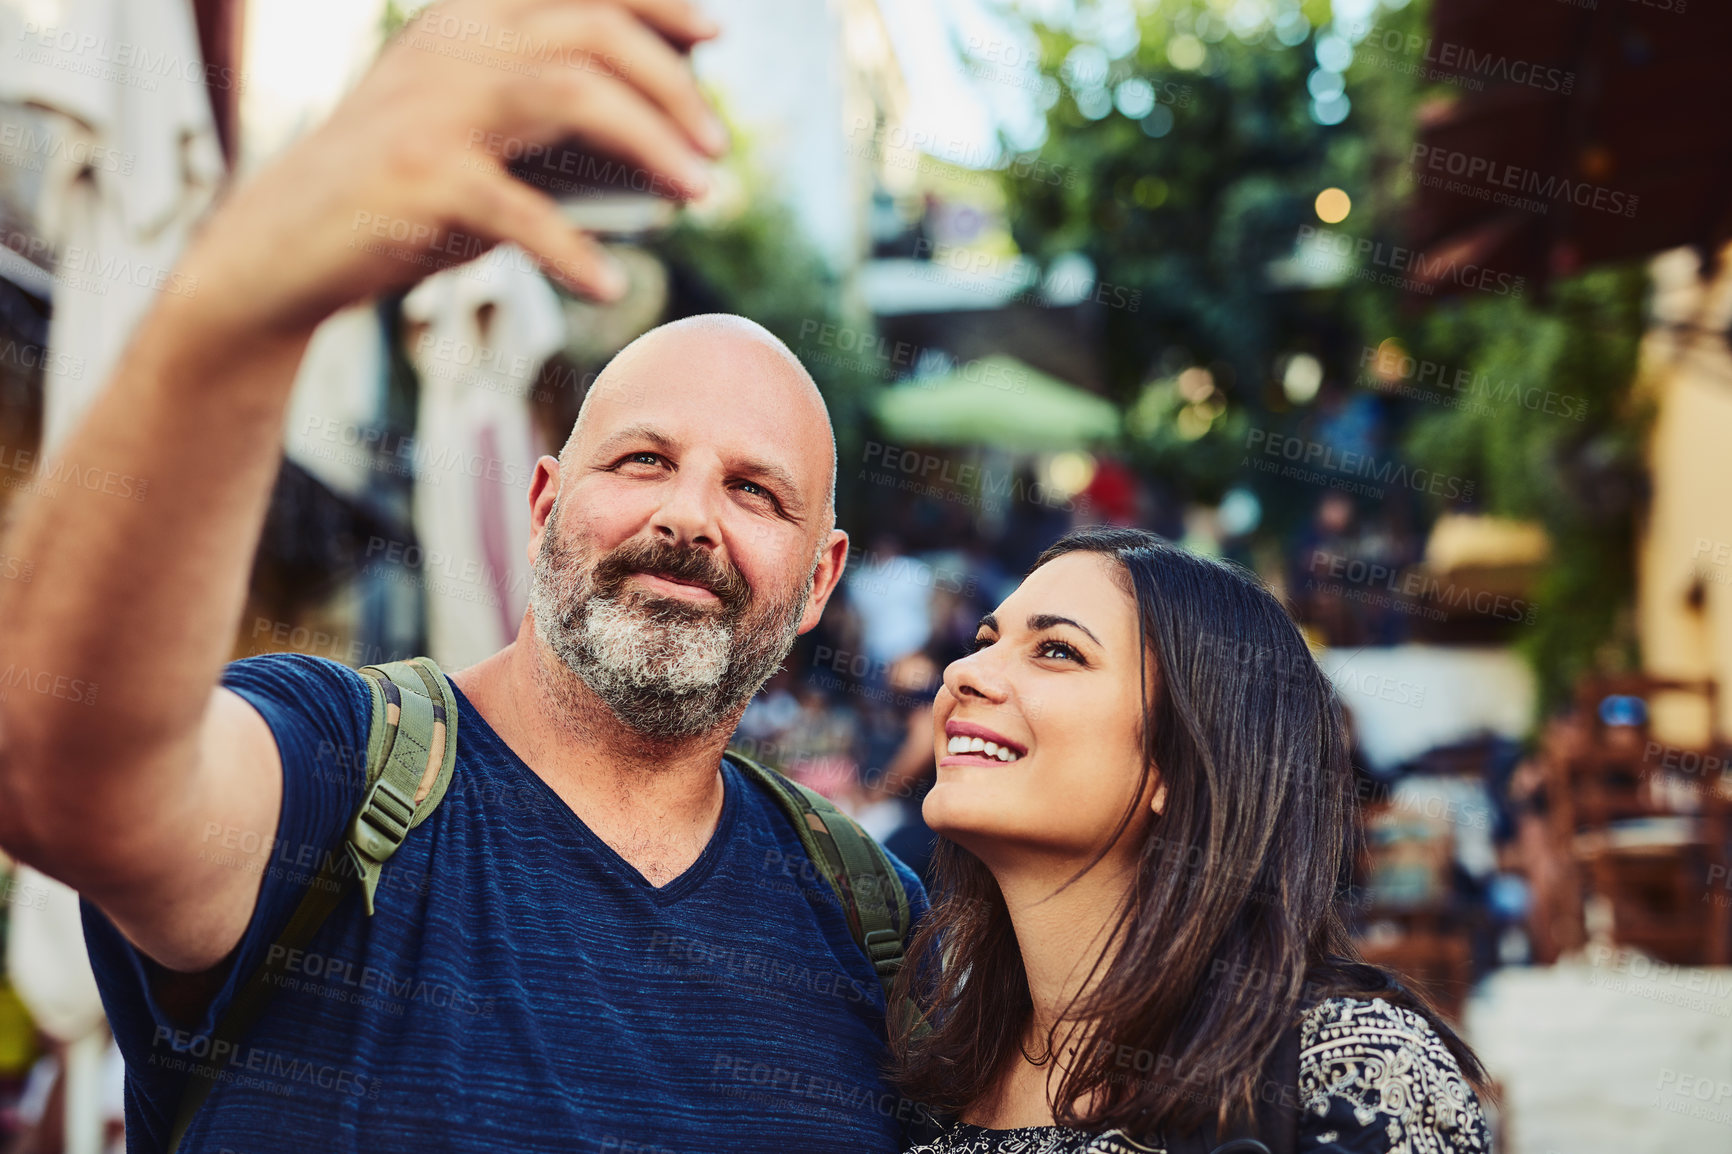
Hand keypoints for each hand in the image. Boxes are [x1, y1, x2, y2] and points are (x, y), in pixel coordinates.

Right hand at [178, 0, 723, 338]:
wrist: (287, 240)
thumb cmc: (405, 189)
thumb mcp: (477, 131)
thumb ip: (552, 115)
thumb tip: (669, 138)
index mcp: (469, 18)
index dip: (656, 1)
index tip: (716, 35)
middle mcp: (455, 44)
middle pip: (595, 34)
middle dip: (673, 89)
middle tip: (716, 150)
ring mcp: (436, 106)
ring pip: (574, 94)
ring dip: (653, 144)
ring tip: (699, 195)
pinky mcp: (420, 177)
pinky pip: (520, 209)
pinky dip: (574, 251)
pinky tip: (609, 284)